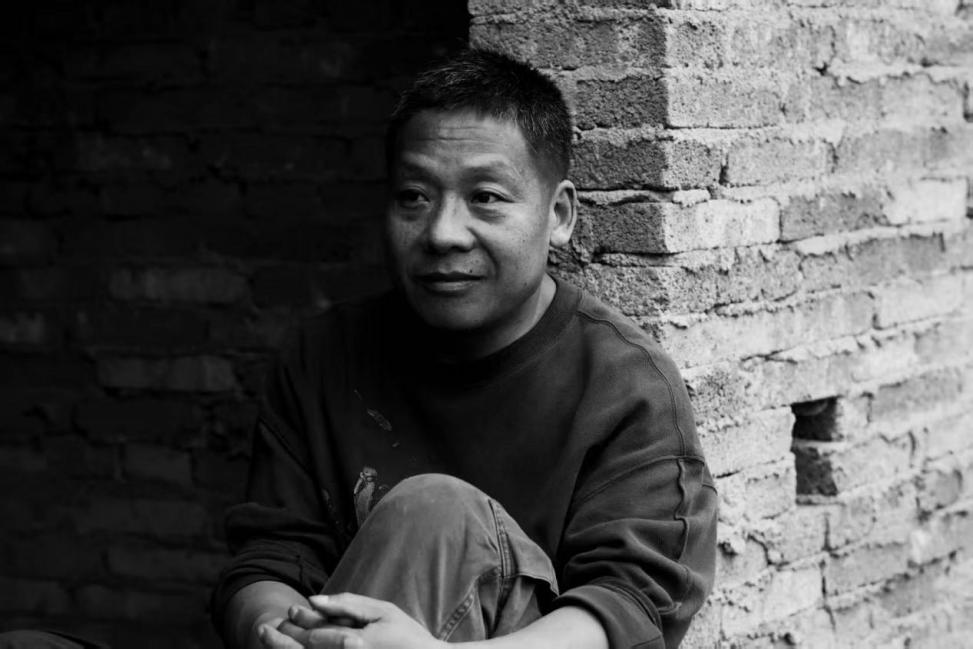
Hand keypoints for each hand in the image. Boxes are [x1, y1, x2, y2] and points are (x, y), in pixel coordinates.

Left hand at [258, 593, 443, 648]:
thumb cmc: (407, 635)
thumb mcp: (382, 611)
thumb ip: (348, 604)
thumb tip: (315, 600)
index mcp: (354, 645)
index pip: (313, 637)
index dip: (296, 624)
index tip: (289, 610)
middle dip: (282, 642)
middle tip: (266, 629)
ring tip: (276, 638)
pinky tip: (303, 648)